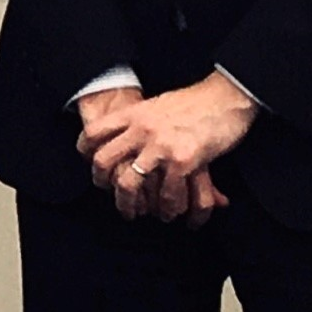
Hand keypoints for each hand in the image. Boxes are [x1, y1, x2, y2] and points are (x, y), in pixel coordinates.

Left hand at [80, 73, 255, 222]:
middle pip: (104, 160)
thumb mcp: (158, 105)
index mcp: (133, 113)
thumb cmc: (196, 101)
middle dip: (102, 182)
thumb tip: (132, 135)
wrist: (226, 98)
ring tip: (138, 213)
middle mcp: (141, 129)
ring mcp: (160, 146)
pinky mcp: (183, 161)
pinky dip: (167, 207)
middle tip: (111, 193)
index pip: (94, 132)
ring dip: (131, 204)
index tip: (88, 161)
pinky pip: (166, 193)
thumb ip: (143, 121)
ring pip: (129, 183)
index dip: (85, 150)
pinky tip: (171, 212)